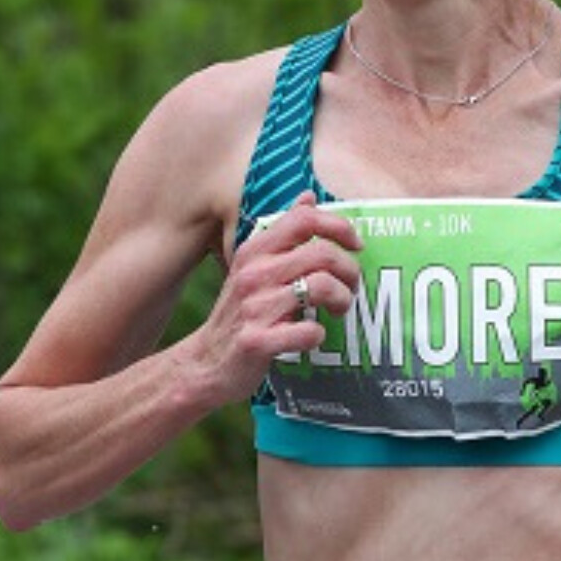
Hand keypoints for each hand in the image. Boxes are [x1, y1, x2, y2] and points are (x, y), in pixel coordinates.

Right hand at [187, 192, 362, 405]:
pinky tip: (313, 337)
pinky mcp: (257, 342)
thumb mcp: (254, 266)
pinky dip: (319, 335)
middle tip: (351, 287)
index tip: (356, 245)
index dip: (339, 226)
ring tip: (337, 309)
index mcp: (255, 251)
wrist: (203, 364)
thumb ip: (283, 233)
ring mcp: (254, 307)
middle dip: (349, 270)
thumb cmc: (240, 313)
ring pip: (321, 288)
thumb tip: (308, 196)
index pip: (304, 220)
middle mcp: (253, 273)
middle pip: (322, 254)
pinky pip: (308, 331)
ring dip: (341, 300)